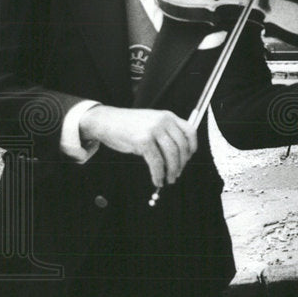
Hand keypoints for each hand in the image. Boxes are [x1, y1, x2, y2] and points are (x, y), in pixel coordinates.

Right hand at [79, 105, 197, 187]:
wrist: (105, 121)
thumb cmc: (127, 126)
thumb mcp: (151, 124)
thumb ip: (165, 135)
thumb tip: (179, 158)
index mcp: (167, 116)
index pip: (190, 131)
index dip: (192, 148)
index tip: (188, 159)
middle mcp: (163, 121)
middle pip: (182, 146)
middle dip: (181, 164)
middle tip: (177, 174)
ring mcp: (153, 130)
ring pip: (171, 155)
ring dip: (172, 171)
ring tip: (169, 179)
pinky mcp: (143, 140)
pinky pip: (157, 162)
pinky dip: (159, 174)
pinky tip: (158, 180)